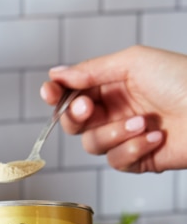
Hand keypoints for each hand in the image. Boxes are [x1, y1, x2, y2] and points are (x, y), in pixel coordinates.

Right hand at [40, 45, 186, 172]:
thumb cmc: (183, 81)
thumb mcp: (133, 63)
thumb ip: (92, 70)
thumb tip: (58, 74)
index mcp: (112, 86)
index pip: (73, 92)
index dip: (57, 94)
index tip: (50, 93)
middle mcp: (114, 111)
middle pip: (73, 123)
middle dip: (77, 116)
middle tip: (88, 108)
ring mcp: (123, 136)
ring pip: (92, 144)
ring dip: (115, 133)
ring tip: (144, 122)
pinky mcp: (134, 159)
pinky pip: (114, 161)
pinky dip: (133, 149)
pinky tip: (155, 137)